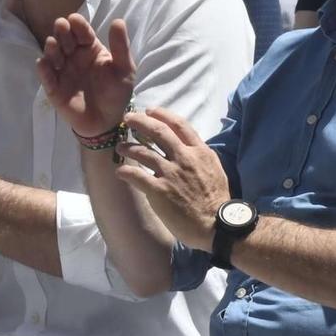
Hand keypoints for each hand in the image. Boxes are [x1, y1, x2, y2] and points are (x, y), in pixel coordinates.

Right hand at [37, 16, 134, 138]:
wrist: (106, 121)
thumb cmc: (116, 92)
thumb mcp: (124, 69)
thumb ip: (120, 47)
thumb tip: (118, 21)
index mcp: (91, 48)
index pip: (82, 32)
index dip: (78, 25)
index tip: (74, 19)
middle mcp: (74, 56)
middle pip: (64, 39)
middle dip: (62, 31)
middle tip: (61, 26)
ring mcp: (62, 71)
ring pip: (53, 54)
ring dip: (52, 48)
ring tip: (53, 44)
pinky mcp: (54, 87)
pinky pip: (46, 76)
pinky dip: (43, 69)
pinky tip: (43, 64)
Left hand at [116, 107, 229, 250]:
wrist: (215, 223)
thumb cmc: (216, 198)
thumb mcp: (214, 167)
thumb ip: (199, 155)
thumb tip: (187, 147)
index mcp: (199, 151)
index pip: (179, 124)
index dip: (162, 115)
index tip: (150, 111)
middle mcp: (183, 157)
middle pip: (158, 132)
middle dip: (139, 122)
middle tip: (127, 118)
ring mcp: (170, 173)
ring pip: (143, 153)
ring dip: (128, 147)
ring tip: (120, 147)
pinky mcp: (160, 191)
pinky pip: (137, 177)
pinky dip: (125, 172)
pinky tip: (119, 172)